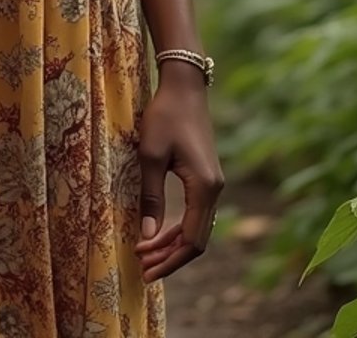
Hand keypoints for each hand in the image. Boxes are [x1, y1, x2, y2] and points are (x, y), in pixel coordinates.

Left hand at [134, 63, 223, 282]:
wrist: (184, 87)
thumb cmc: (165, 116)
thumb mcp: (150, 155)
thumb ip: (151, 197)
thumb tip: (147, 237)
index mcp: (204, 188)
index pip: (191, 240)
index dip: (169, 260)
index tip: (146, 270)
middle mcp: (214, 190)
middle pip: (197, 240)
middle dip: (170, 257)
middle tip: (142, 268)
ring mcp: (213, 185)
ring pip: (197, 228)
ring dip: (173, 244)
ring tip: (146, 254)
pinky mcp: (206, 178)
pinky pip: (195, 214)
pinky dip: (178, 228)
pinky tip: (159, 232)